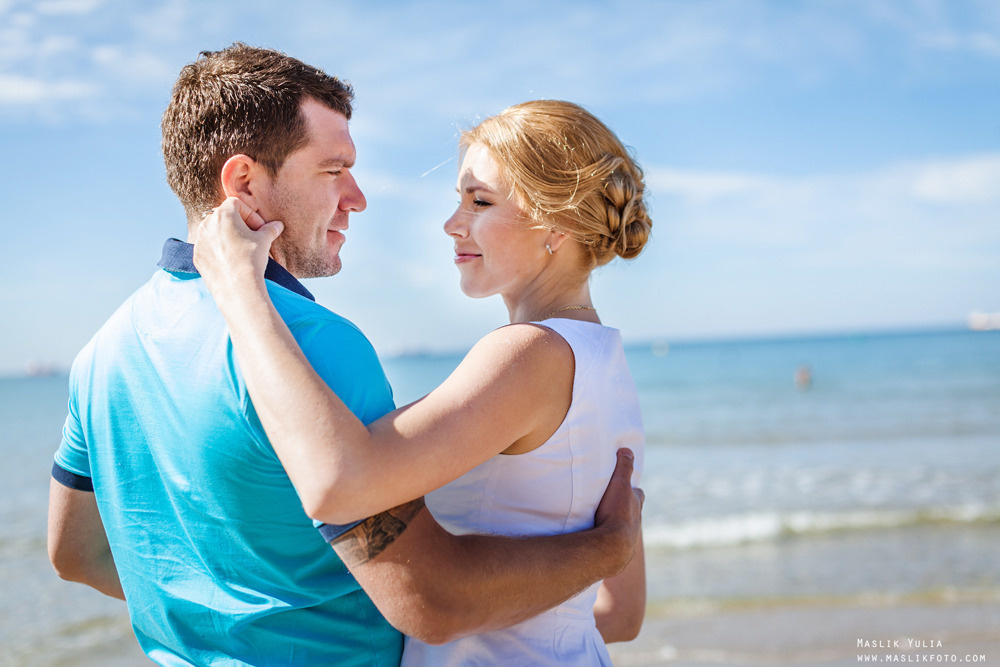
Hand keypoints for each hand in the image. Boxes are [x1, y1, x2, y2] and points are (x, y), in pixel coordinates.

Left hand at [193, 197, 282, 293]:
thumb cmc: (251, 260)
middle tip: (252, 238)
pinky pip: (208, 246)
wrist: (236, 288)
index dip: (250, 214)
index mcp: (223, 214)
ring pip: (214, 231)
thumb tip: (277, 225)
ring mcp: (199, 239)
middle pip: (223, 216)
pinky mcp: (197, 255)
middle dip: (239, 224)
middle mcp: (207, 223)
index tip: (259, 229)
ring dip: (227, 235)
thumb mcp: (264, 241)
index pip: (236, 204)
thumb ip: (269, 229)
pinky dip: (218, 249)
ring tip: (241, 249)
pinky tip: (230, 260)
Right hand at [594, 448, 644, 575]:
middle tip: (614, 503)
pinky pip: (615, 541)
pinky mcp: (619, 550)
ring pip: (625, 526)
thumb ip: (624, 467)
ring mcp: (628, 537)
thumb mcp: (619, 485)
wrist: (613, 546)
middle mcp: (636, 521)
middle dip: (626, 507)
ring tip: (604, 521)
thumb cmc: (616, 513)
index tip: (627, 486)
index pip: (638, 493)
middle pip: (633, 511)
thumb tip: (628, 450)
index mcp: (636, 504)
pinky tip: (600, 538)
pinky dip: (609, 537)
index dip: (633, 489)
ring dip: (617, 523)